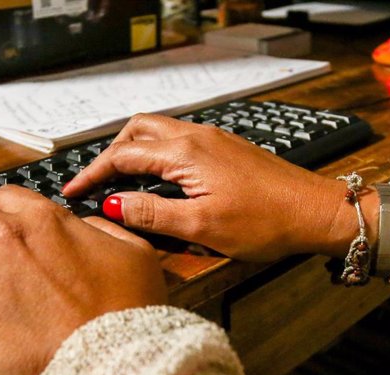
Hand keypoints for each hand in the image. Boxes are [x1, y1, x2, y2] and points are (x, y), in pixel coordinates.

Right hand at [64, 114, 346, 261]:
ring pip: (158, 133)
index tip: (73, 191)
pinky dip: (157, 154)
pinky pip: (179, 141)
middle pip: (137, 132)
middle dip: (110, 154)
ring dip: (134, 152)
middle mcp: (197, 136)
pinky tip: (160, 178)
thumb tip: (112, 205)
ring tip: (122, 181)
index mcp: (185, 152)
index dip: (92, 173)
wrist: (316, 212)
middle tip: (96, 183)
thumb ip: (151, 213)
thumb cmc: (265, 222)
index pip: (123, 155)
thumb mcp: (200, 226)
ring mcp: (213, 138)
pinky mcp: (225, 147)